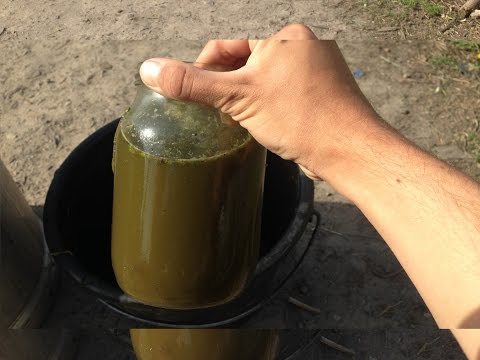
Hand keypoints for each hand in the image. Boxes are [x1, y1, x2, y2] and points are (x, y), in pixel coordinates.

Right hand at [139, 24, 380, 179]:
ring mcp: (317, 71)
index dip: (203, 70)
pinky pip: (286, 95)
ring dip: (248, 98)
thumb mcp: (238, 98)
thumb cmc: (299, 117)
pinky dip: (269, 107)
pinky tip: (265, 125)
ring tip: (237, 122)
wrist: (349, 150)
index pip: (227, 48)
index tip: (191, 95)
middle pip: (247, 64)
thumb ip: (193, 84)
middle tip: (214, 114)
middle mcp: (303, 47)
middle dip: (228, 87)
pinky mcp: (324, 94)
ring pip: (267, 81)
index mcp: (283, 38)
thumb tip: (148, 68)